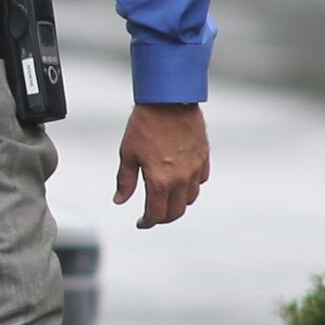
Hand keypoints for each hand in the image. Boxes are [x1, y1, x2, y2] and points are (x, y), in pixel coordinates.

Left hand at [114, 102, 208, 227]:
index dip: (147, 222)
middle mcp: (181, 179)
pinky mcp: (204, 158)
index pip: (156, 213)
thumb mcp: (128, 154)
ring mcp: (195, 169)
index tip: (141, 223)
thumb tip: (120, 200)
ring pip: (191, 198)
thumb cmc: (145, 125)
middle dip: (163, 218)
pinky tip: (181, 182)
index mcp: (160, 181)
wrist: (169, 102)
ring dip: (178, 203)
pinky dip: (191, 187)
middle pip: (176, 211)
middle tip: (153, 216)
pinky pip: (200, 181)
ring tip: (166, 199)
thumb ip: (125, 181)